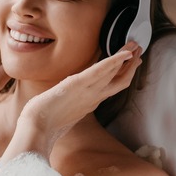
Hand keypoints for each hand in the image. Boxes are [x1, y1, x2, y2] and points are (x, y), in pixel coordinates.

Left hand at [20, 42, 142, 149]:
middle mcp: (92, 97)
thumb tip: (69, 100)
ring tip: (136, 45)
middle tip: (140, 50)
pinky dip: (112, 62)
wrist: (35, 129)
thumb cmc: (43, 122)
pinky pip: (99, 72)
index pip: (111, 86)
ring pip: (113, 74)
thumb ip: (70, 105)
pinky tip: (123, 54)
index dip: (124, 74)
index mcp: (89, 103)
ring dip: (126, 58)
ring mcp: (87, 92)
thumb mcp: (60, 111)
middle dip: (131, 65)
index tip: (133, 62)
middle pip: (119, 80)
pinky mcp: (77, 85)